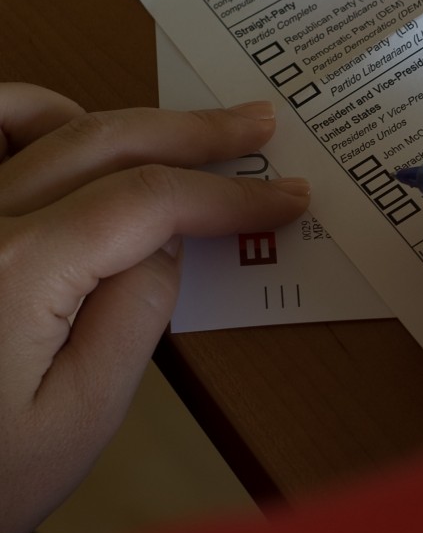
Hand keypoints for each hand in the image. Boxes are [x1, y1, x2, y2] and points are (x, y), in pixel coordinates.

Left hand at [0, 84, 309, 532]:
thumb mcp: (81, 416)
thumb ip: (137, 315)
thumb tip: (169, 242)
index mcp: (17, 271)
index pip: (149, 200)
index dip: (228, 195)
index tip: (286, 198)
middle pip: (103, 141)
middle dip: (193, 132)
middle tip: (258, 125)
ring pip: (31, 117)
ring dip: (116, 119)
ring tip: (176, 135)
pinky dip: (25, 116)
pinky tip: (63, 133)